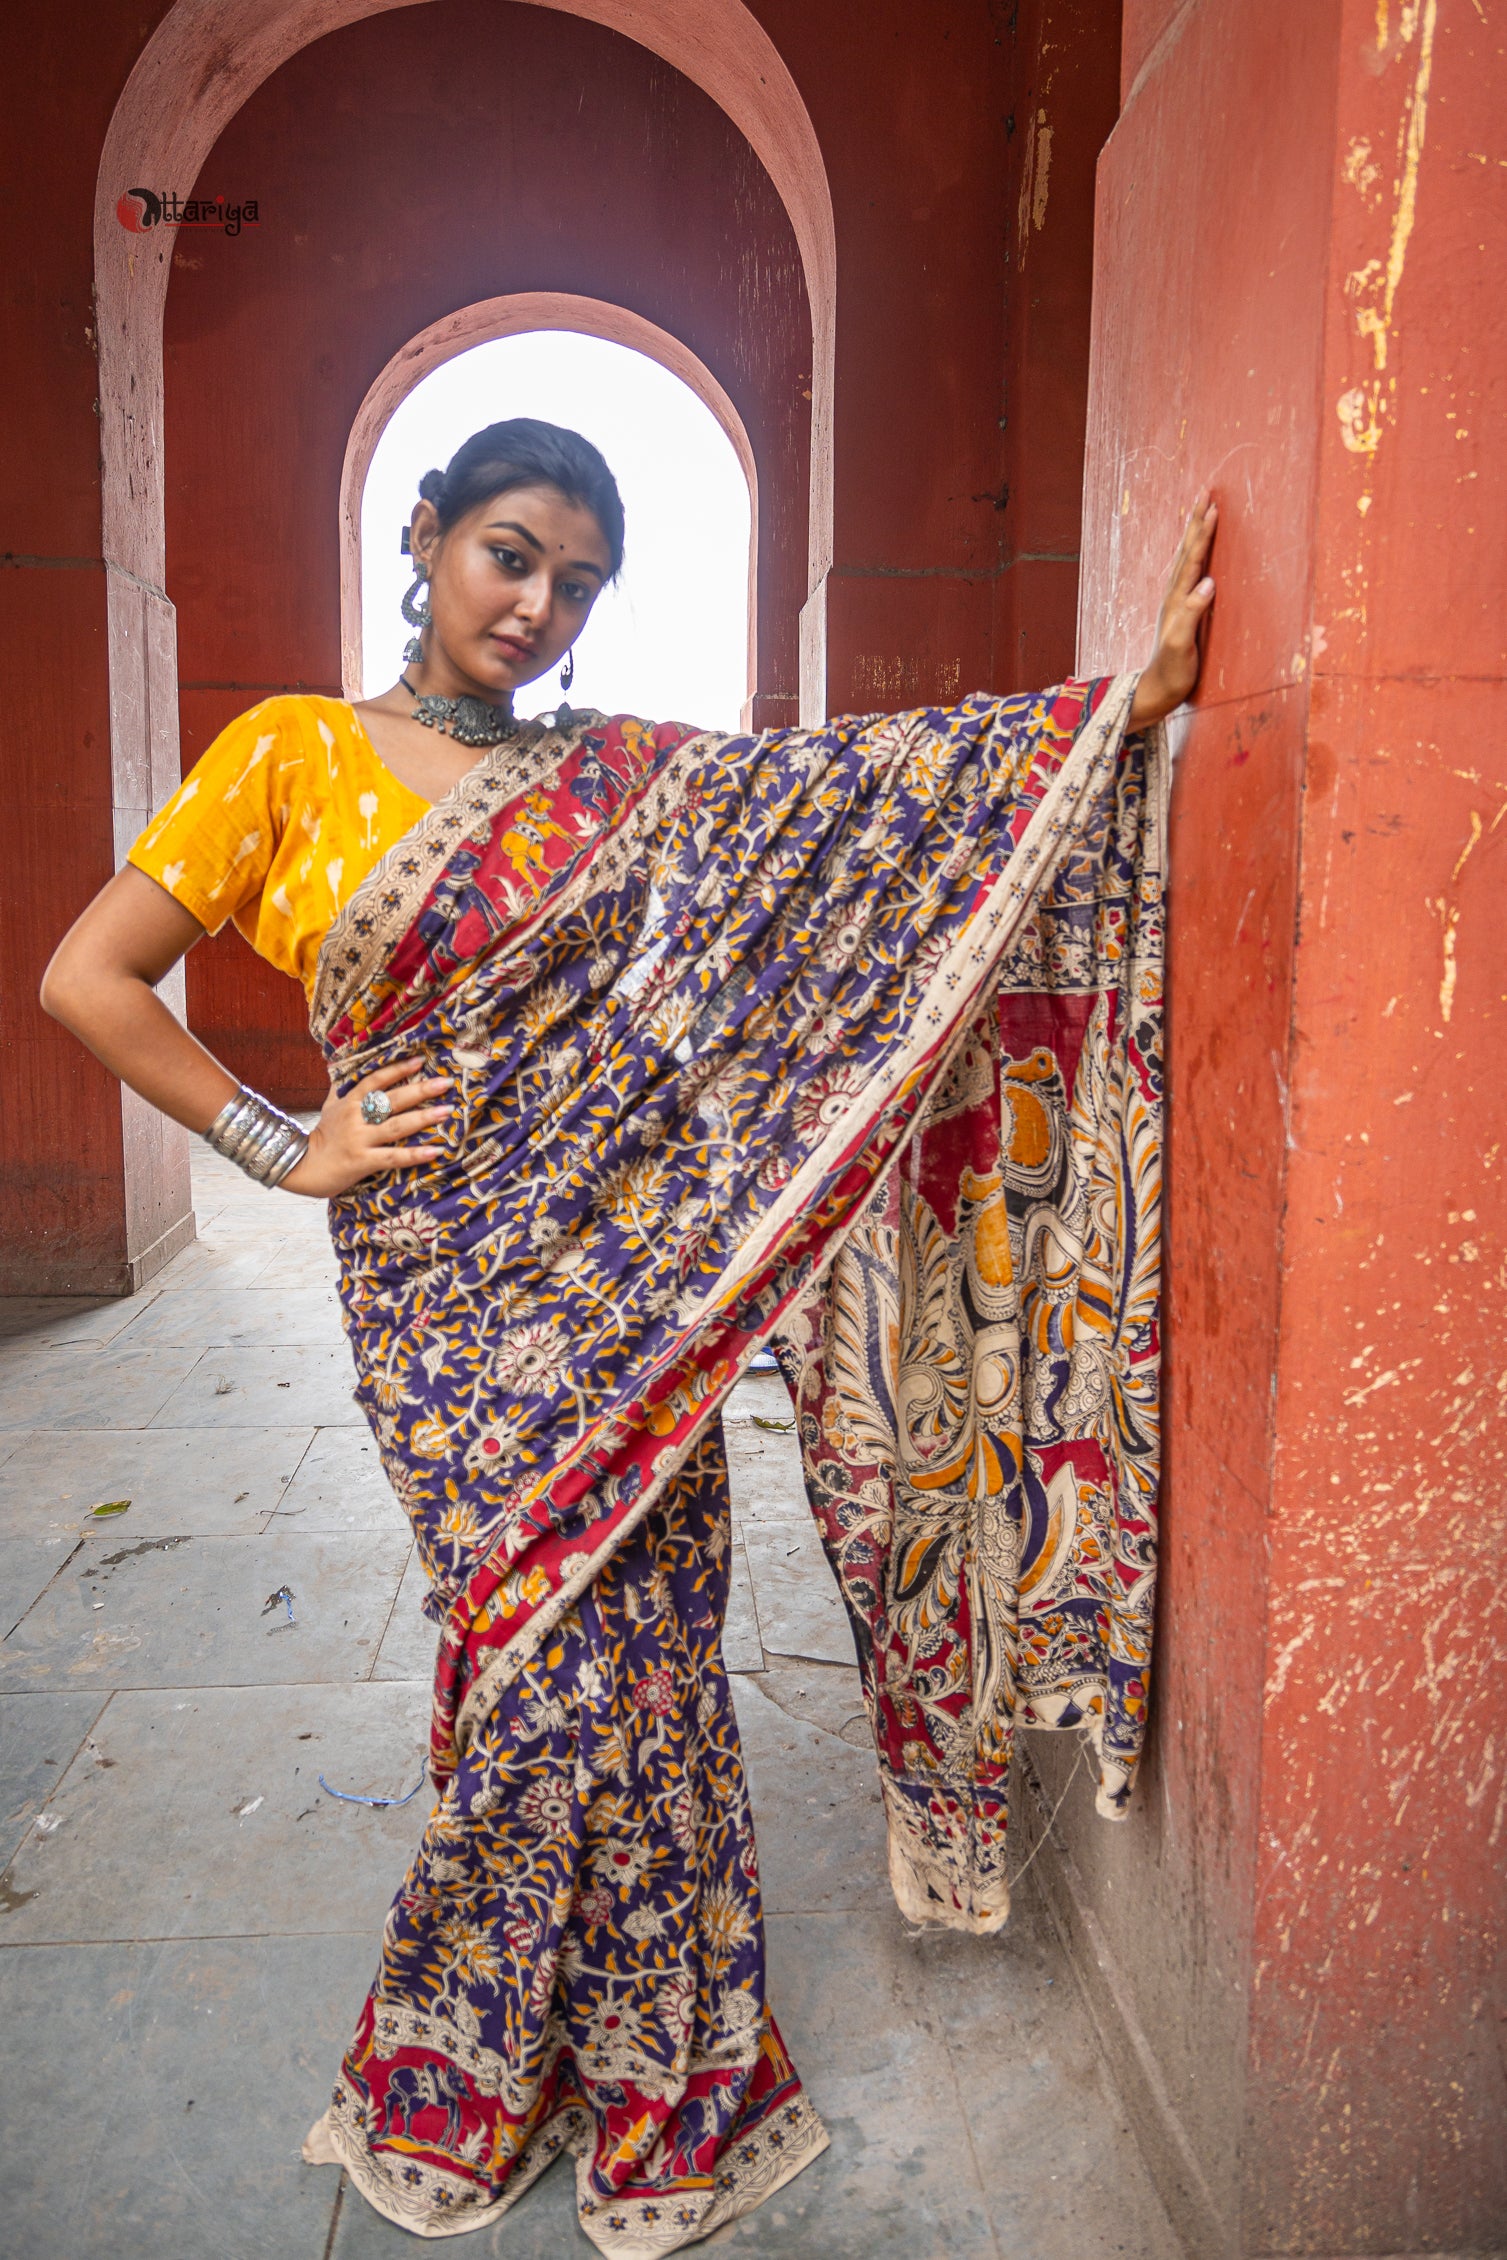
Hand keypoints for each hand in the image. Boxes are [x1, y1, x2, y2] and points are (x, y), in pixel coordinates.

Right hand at [280, 1060, 452, 1197]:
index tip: (420, 1060)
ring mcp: (359, 1140)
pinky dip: (415, 1155)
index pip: (376, 1080)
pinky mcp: (362, 1162)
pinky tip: (435, 1151)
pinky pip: (393, 1157)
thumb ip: (343, 1087)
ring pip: (396, 1127)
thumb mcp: (329, 1106)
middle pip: (391, 1100)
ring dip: (423, 1118)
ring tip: (446, 1111)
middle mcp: (355, 1118)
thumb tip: (346, 1063)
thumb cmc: (322, 1136)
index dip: (397, 1069)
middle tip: (445, 1082)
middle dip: (420, 1090)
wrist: (301, 1167)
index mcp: (349, 1102)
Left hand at [1129, 493, 1217, 728]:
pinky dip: (1192, 554)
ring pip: (1184, 558)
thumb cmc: (1173, 672)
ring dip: (1193, 533)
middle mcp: (1173, 596)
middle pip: (1186, 550)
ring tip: (1200, 512)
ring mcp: (1174, 602)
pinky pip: (1186, 572)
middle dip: (1196, 522)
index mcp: (1177, 600)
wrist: (1158, 690)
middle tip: (1205, 493)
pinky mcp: (1179, 610)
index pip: (1192, 559)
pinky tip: (1195, 553)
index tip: (1213, 507)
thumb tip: (1208, 582)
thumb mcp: (1182, 645)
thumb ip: (1192, 613)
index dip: (1203, 533)